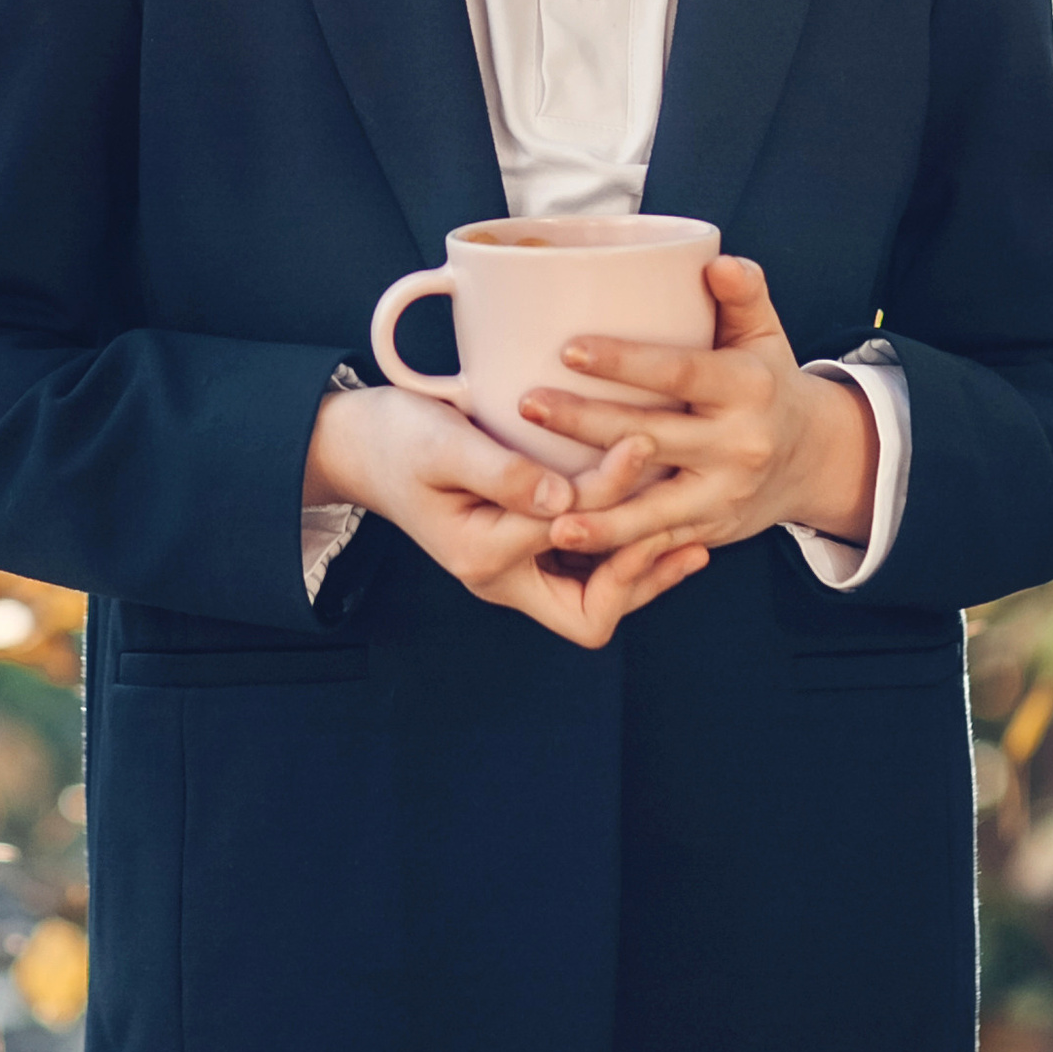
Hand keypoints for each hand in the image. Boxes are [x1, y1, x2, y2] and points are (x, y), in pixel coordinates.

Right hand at [306, 382, 705, 650]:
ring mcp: (513, 568)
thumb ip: (501, 473)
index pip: (571, 535)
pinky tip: (657, 521)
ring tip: (691, 534)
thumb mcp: (442, 444)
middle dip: (641, 573)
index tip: (642, 442)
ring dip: (640, 569)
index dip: (612, 494)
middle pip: (590, 613)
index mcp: (481, 556)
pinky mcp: (523, 549)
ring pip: (594, 598)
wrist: (360, 446)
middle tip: (686, 526)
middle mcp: (501, 576)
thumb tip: (563, 500)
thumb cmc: (396, 438)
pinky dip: (622, 553)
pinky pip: (583, 571)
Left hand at [517, 255, 878, 559]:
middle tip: (527, 403)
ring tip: (544, 508)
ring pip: (652, 507)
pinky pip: (656, 542)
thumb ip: (743, 294)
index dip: (625, 362)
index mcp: (748, 387)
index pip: (679, 372)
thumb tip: (715, 261)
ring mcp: (723, 494)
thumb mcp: (766, 334)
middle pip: (652, 435)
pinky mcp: (709, 530)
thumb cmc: (768, 382)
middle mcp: (739, 444)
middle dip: (585, 424)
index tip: (568, 349)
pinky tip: (565, 541)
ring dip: (597, 512)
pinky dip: (612, 547)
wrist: (812, 460)